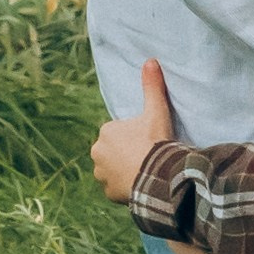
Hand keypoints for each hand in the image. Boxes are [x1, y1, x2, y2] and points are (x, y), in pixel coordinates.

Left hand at [92, 58, 178, 202]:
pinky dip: (124, 186)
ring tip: (143, 171)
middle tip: (146, 155)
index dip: (134, 136)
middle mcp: (97, 152)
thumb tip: (150, 60)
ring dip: (123, 170)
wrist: (157, 178)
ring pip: (112, 169)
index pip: (118, 132)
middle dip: (125, 153)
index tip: (147, 140)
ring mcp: (101, 174)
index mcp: (106, 131)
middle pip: (113, 150)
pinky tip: (139, 183)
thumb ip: (152, 86)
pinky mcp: (108, 192)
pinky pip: (115, 187)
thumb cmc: (155, 142)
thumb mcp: (156, 111)